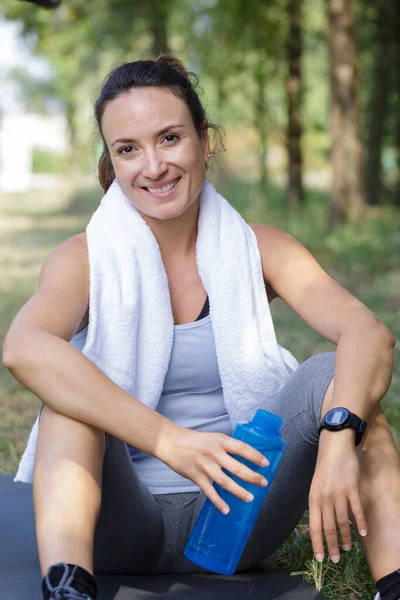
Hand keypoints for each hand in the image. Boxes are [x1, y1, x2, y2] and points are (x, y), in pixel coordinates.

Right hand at [159, 427, 268, 513]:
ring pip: (225, 481)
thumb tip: (245, 459)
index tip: (266, 464)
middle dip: (252, 476)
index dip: (254, 456)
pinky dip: (218, 501)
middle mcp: (214, 453)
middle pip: (236, 467)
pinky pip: (209, 491)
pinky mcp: (196, 476)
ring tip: (249, 498)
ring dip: (238, 491)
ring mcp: (205, 465)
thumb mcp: (213, 438)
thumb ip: (227, 448)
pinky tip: (226, 509)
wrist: (172, 442)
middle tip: (263, 483)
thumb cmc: (195, 441)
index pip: (241, 448)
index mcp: (220, 441)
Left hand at [309, 429, 367, 562]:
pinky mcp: (352, 488)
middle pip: (329, 527)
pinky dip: (360, 522)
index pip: (314, 526)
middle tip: (335, 559)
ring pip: (343, 521)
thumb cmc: (324, 468)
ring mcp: (339, 493)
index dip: (317, 543)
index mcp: (313, 498)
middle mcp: (325, 498)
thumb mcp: (316, 486)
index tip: (320, 558)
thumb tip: (322, 523)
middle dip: (332, 546)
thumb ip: (318, 504)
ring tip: (347, 548)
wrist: (333, 447)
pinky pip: (356, 509)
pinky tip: (363, 533)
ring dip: (346, 537)